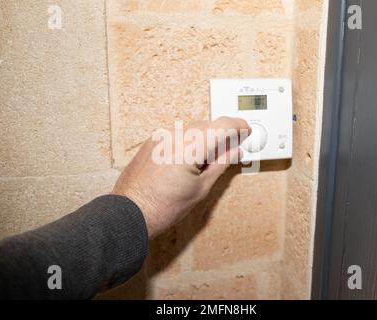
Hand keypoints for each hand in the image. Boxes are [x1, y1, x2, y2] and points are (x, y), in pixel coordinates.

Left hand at [112, 117, 250, 237]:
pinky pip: (177, 135)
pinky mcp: (152, 142)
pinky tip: (189, 161)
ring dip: (205, 139)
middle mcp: (173, 136)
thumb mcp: (201, 188)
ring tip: (205, 164)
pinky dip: (188, 143)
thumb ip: (220, 164)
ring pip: (192, 129)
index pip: (222, 126)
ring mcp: (160, 138)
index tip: (245, 130)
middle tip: (231, 150)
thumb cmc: (161, 207)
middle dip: (222, 135)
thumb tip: (234, 151)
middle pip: (208, 125)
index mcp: (189, 147)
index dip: (238, 126)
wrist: (131, 213)